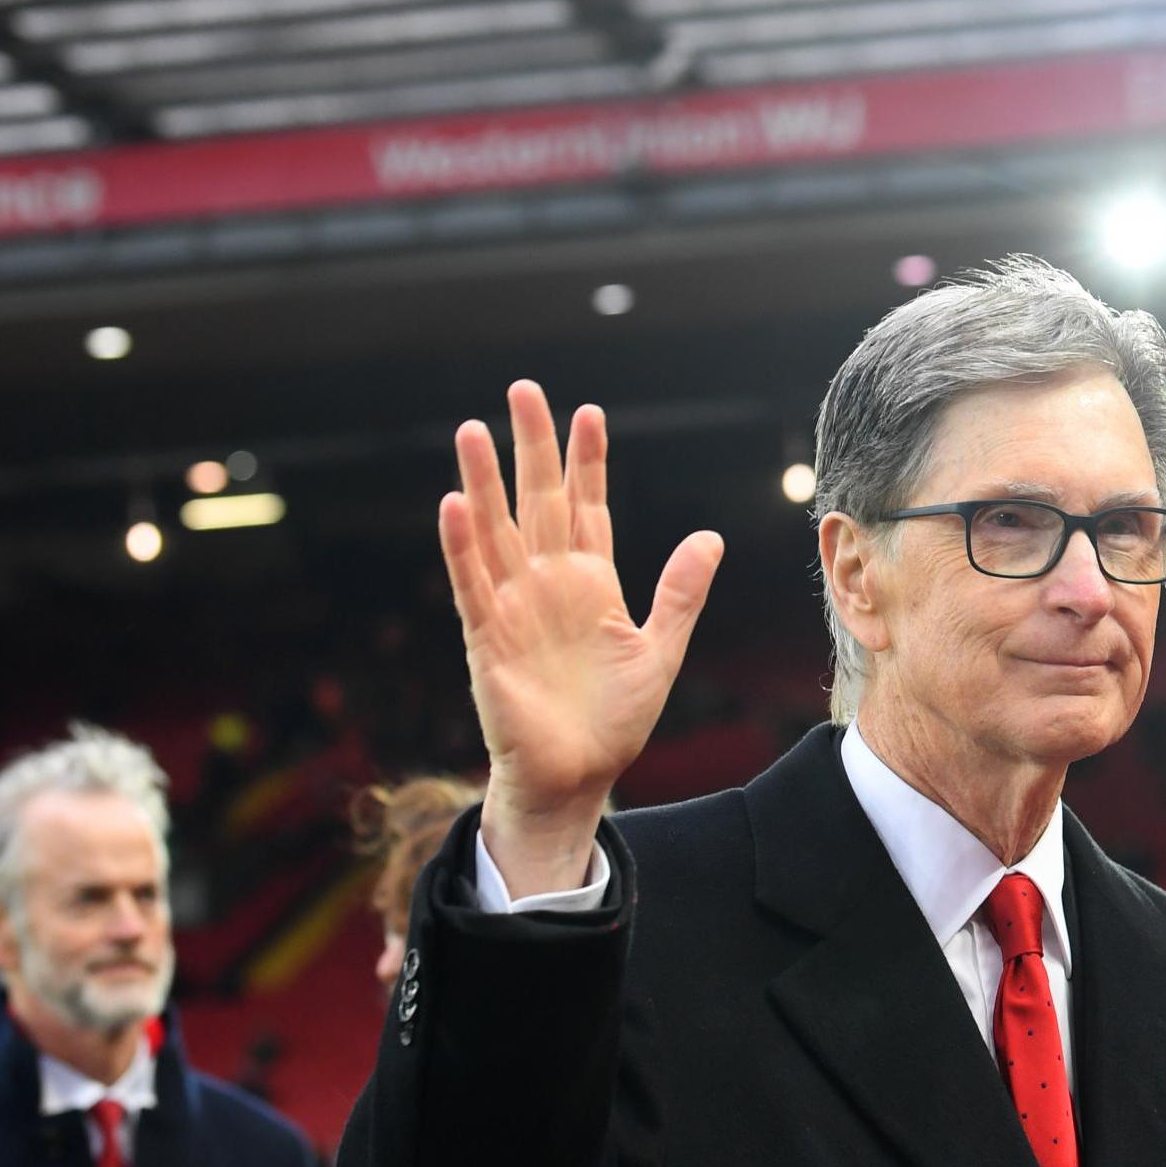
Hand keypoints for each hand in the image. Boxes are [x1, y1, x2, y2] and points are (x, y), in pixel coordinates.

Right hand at [440, 381, 722, 894]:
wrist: (578, 777)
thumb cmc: (613, 720)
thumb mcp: (660, 649)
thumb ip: (679, 593)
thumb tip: (709, 538)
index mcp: (591, 585)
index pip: (587, 508)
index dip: (587, 462)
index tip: (589, 412)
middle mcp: (548, 586)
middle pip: (537, 503)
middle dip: (531, 449)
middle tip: (524, 390)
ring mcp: (514, 608)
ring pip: (497, 532)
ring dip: (485, 484)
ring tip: (475, 431)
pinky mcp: (487, 640)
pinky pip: (472, 585)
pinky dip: (463, 546)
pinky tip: (456, 504)